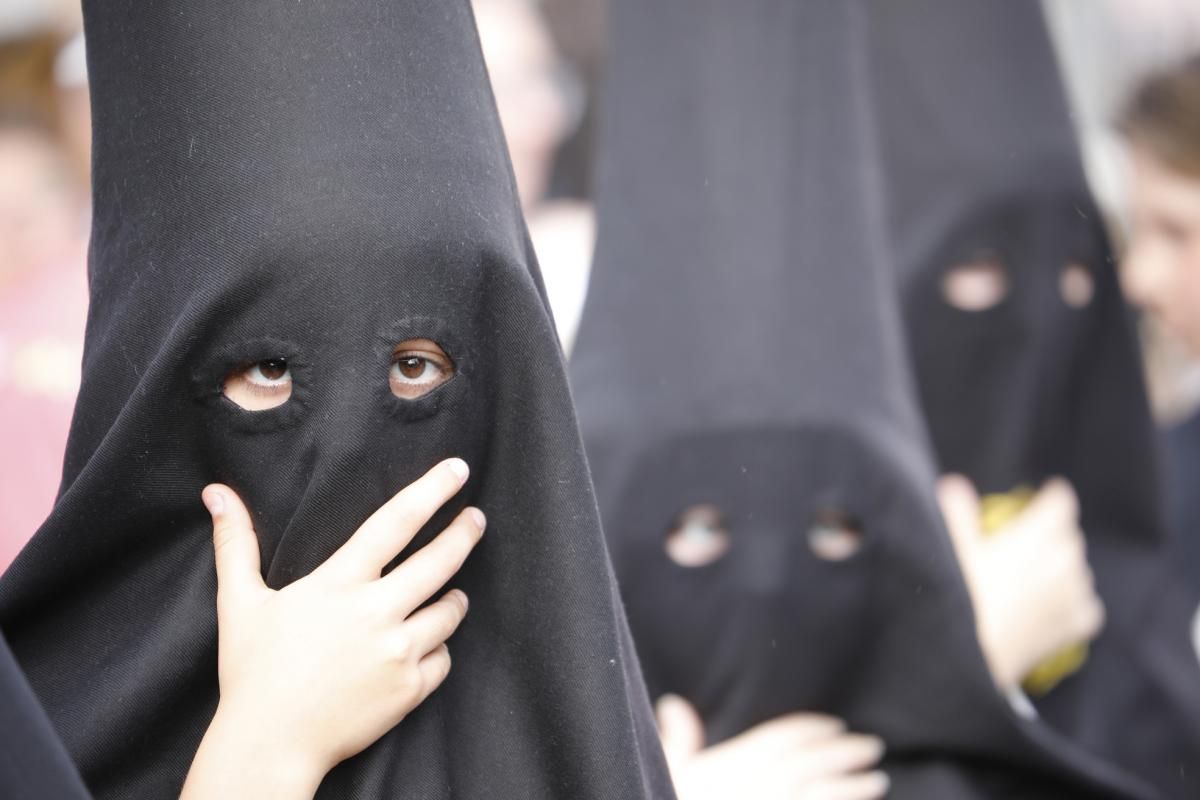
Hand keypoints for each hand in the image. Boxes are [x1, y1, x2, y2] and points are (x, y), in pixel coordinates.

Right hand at [181, 458, 484, 799]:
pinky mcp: (410, 689)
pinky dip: (438, 649)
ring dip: (455, 597)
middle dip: (465, 533)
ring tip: (453, 592)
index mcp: (340, 584)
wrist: (269, 745)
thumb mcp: (240, 602)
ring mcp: (398, 652)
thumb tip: (216, 492)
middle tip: (477, 519)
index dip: (432, 490)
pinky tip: (428, 645)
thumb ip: (235, 543)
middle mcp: (377, 612)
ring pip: (451, 611)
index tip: (458, 470)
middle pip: (440, 560)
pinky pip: (444, 658)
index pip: (396, 522)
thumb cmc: (253, 672)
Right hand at [656, 695, 888, 799]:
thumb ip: (678, 740)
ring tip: (879, 780)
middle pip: (812, 762)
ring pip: (826, 794)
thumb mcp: (668, 773)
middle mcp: (764, 785)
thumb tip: (673, 703)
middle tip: (873, 745)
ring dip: (856, 787)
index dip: (810, 728)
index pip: (781, 737)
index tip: (835, 724)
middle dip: (844, 752)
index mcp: (736, 764)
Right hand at [938, 475, 1103, 690]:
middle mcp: (1061, 563)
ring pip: (1079, 572)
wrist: (969, 660)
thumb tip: (954, 484)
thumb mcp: (950, 550)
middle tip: (1031, 537)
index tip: (1050, 492)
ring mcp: (1070, 597)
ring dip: (1065, 567)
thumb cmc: (957, 598)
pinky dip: (1076, 603)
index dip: (1055, 496)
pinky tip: (1058, 606)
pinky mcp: (1073, 628)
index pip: (1060, 506)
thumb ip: (957, 514)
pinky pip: (1088, 608)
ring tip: (1038, 574)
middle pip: (1070, 538)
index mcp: (1035, 537)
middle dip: (1056, 533)